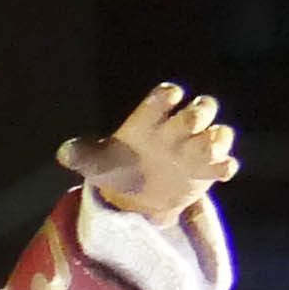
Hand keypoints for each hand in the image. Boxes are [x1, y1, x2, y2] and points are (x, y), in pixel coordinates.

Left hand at [63, 83, 237, 217]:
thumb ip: (83, 154)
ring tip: (208, 146)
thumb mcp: (97, 162)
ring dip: (217, 137)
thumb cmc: (118, 167)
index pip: (163, 98)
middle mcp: (178, 128)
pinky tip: (219, 172)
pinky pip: (225, 163)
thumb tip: (63, 152)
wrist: (136, 194)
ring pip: (218, 133)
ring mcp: (197, 147)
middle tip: (191, 121)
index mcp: (152, 119)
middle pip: (199, 109)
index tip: (168, 96)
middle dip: (198, 112)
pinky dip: (225, 166)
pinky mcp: (209, 168)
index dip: (167, 95)